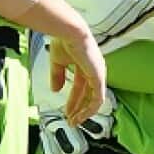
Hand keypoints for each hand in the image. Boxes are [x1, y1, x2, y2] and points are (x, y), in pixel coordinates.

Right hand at [30, 32, 116, 153]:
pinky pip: (98, 98)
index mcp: (85, 64)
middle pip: (88, 94)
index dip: (73, 100)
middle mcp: (94, 69)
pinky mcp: (99, 77)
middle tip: (71, 121)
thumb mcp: (58, 62)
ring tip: (74, 121)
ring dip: (84, 112)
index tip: (66, 111)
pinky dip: (90, 109)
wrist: (68, 32)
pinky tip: (81, 116)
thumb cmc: (63, 40)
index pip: (80, 86)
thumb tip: (55, 90)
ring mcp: (98, 73)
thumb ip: (57, 76)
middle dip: (79, 108)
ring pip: (94, 99)